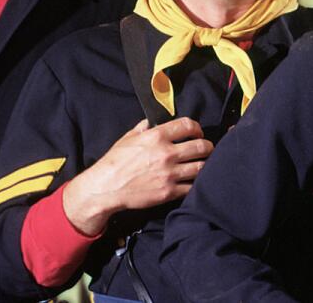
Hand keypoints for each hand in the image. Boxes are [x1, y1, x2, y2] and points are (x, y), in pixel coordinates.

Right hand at [63, 118, 212, 235]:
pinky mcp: (169, 192)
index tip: (197, 132)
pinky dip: (195, 183)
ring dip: (204, 164)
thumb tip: (150, 121)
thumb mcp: (127, 139)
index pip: (188, 125)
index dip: (197, 127)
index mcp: (156, 137)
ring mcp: (169, 173)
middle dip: (207, 147)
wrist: (106, 188)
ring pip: (201, 167)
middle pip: (201, 146)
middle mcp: (166, 153)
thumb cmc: (114, 162)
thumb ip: (142, 128)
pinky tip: (193, 181)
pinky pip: (192, 187)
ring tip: (202, 164)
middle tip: (205, 149)